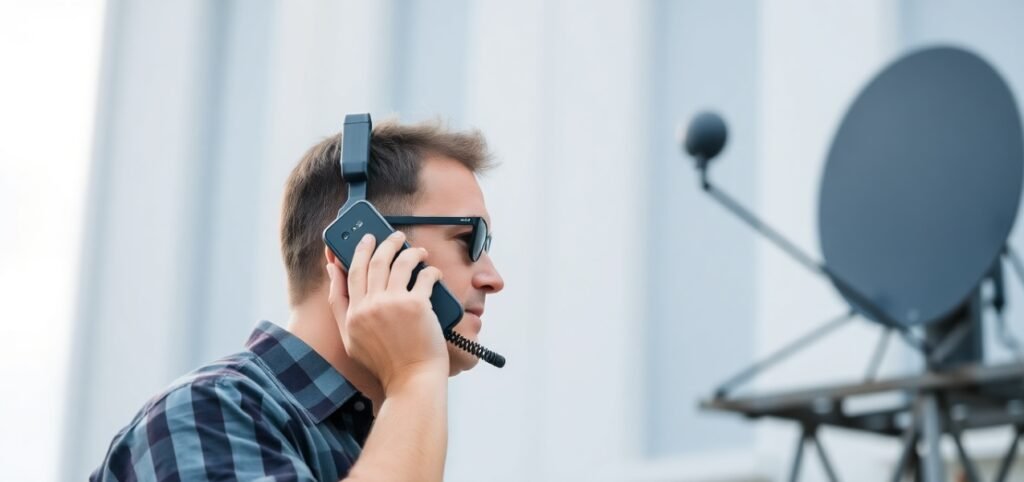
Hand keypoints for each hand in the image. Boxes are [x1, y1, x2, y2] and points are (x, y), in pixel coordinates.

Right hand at [326, 231, 448, 394]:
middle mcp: (370, 305)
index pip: (352, 272)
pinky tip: (433, 272)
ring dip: (409, 251)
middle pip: (375, 262)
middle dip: (385, 243)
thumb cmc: (385, 363)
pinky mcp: (417, 305)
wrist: (411, 381)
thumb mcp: (351, 338)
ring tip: (417, 250)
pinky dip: (430, 271)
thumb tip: (332, 271)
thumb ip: (339, 305)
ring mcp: (393, 304)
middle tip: (395, 236)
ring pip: (399, 263)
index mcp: (353, 313)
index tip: (365, 239)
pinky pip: (424, 277)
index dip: (358, 251)